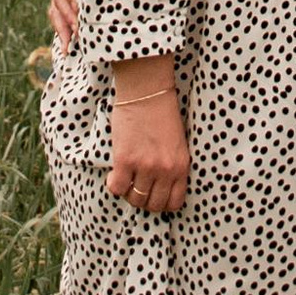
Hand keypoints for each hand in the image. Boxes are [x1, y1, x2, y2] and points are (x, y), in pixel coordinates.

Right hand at [106, 66, 188, 214]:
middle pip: (153, 205)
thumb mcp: (177, 143)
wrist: (146, 90)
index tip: (154, 195)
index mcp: (181, 166)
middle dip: (144, 200)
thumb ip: (172, 165)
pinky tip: (115, 174)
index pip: (174, 203)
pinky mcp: (125, 159)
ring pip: (135, 199)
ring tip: (126, 179)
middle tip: (137, 188)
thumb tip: (161, 187)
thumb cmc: (162, 112)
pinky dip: (114, 185)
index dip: (162, 203)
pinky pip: (117, 188)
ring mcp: (145, 166)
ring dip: (129, 193)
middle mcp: (165, 170)